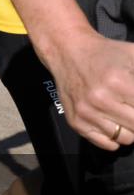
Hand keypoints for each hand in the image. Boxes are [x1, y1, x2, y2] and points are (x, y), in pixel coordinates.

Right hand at [45, 28, 133, 149]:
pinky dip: (114, 137)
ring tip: (124, 111)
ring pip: (125, 139)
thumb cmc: (107, 53)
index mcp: (119, 82)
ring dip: (130, 129)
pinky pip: (107, 144)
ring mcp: (86, 112)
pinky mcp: (76, 121)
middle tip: (132, 107)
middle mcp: (100, 99)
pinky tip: (112, 119)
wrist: (67, 50)